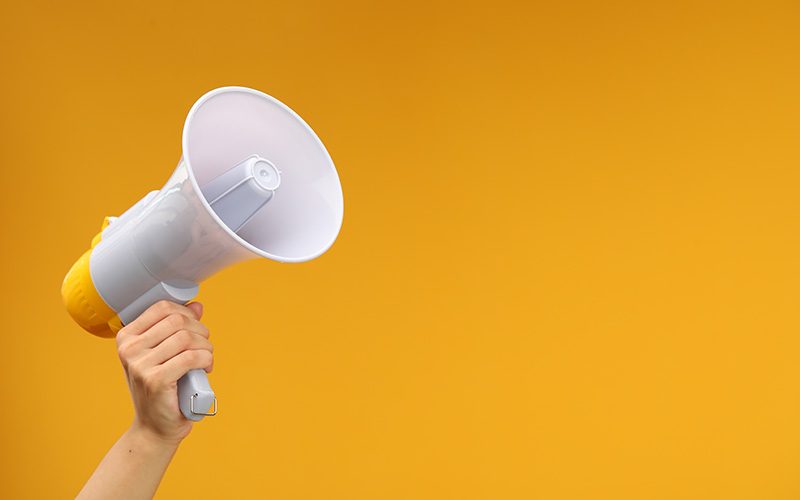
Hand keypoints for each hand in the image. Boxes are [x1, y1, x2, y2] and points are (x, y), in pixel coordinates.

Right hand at [116, 300, 212, 444]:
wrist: (155, 426)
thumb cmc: (162, 387)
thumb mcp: (164, 353)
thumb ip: (178, 328)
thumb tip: (197, 306)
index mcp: (127, 338)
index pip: (163, 308)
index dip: (187, 314)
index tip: (194, 330)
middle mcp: (129, 349)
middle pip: (178, 321)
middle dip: (200, 332)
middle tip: (204, 348)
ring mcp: (140, 365)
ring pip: (187, 338)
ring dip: (206, 347)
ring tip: (205, 359)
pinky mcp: (156, 380)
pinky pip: (191, 358)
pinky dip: (206, 359)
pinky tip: (205, 368)